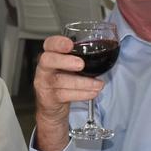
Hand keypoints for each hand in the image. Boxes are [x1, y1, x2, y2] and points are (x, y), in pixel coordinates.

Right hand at [34, 36, 103, 150]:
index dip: (58, 43)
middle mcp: (44, 68)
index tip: (70, 44)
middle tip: (81, 64)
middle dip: (65, 61)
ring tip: (98, 84)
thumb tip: (106, 51)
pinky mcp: (48, 98)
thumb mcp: (70, 67)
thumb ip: (81, 58)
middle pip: (47, 60)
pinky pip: (64, 95)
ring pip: (59, 81)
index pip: (49, 44)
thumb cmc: (65, 82)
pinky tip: (93, 93)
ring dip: (82, 83)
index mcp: (51, 55)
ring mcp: (44, 83)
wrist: (53, 107)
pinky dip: (82, 94)